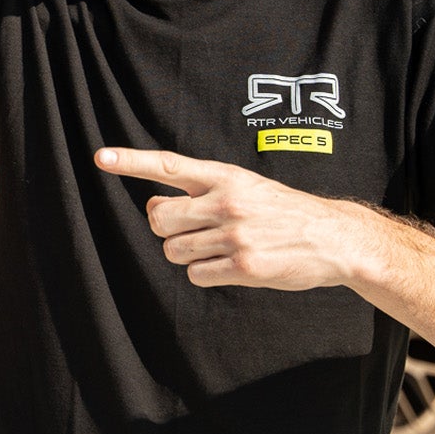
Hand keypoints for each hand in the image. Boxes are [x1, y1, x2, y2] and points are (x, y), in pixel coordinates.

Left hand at [95, 147, 377, 290]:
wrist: (335, 238)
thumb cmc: (283, 212)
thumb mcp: (245, 186)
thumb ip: (201, 191)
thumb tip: (154, 206)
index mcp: (226, 177)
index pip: (169, 165)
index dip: (131, 161)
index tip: (100, 157)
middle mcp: (227, 202)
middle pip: (159, 219)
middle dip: (167, 230)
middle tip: (193, 232)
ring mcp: (236, 235)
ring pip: (174, 251)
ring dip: (188, 255)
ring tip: (220, 248)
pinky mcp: (245, 267)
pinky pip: (196, 276)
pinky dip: (206, 275)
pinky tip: (232, 266)